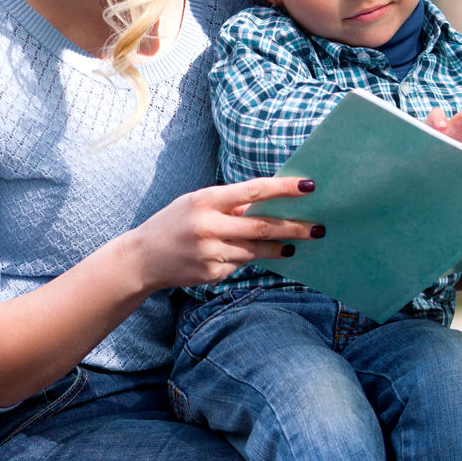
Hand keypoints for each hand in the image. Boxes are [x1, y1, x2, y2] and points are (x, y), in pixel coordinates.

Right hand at [125, 176, 322, 290]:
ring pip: (256, 251)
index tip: (308, 186)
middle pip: (262, 227)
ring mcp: (210, 253)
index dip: (282, 189)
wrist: (143, 259)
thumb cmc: (174, 224)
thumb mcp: (196, 203)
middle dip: (294, 228)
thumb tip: (269, 204)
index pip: (252, 191)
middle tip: (318, 228)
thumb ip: (229, 204)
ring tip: (293, 245)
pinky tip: (241, 257)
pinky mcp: (212, 274)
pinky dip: (246, 260)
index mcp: (205, 201)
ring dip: (278, 248)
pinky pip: (240, 265)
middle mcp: (208, 227)